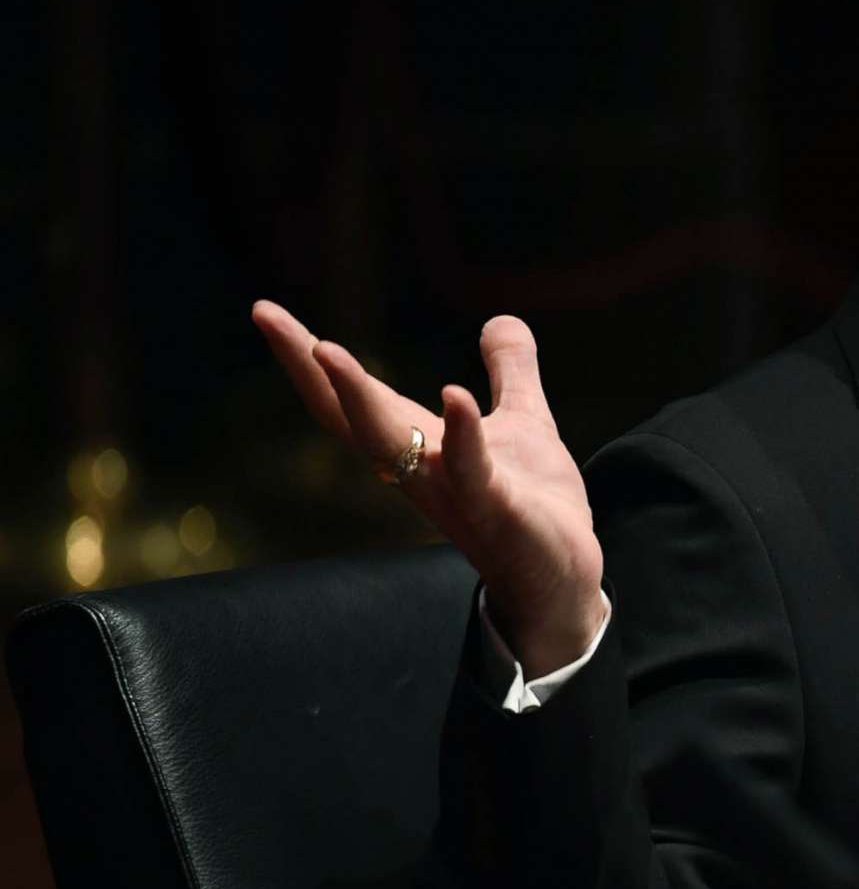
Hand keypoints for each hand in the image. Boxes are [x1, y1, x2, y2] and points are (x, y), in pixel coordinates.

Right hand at [250, 301, 605, 671]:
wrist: (564, 578)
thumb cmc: (535, 505)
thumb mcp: (525, 421)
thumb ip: (510, 372)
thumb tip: (501, 319)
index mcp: (419, 444)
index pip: (350, 398)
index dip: (307, 356)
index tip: (264, 310)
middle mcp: (420, 469)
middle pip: (349, 417)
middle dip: (309, 369)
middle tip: (267, 317)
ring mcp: (453, 492)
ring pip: (388, 446)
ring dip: (357, 398)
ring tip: (325, 348)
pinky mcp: (496, 512)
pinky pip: (471, 471)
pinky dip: (462, 433)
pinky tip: (454, 394)